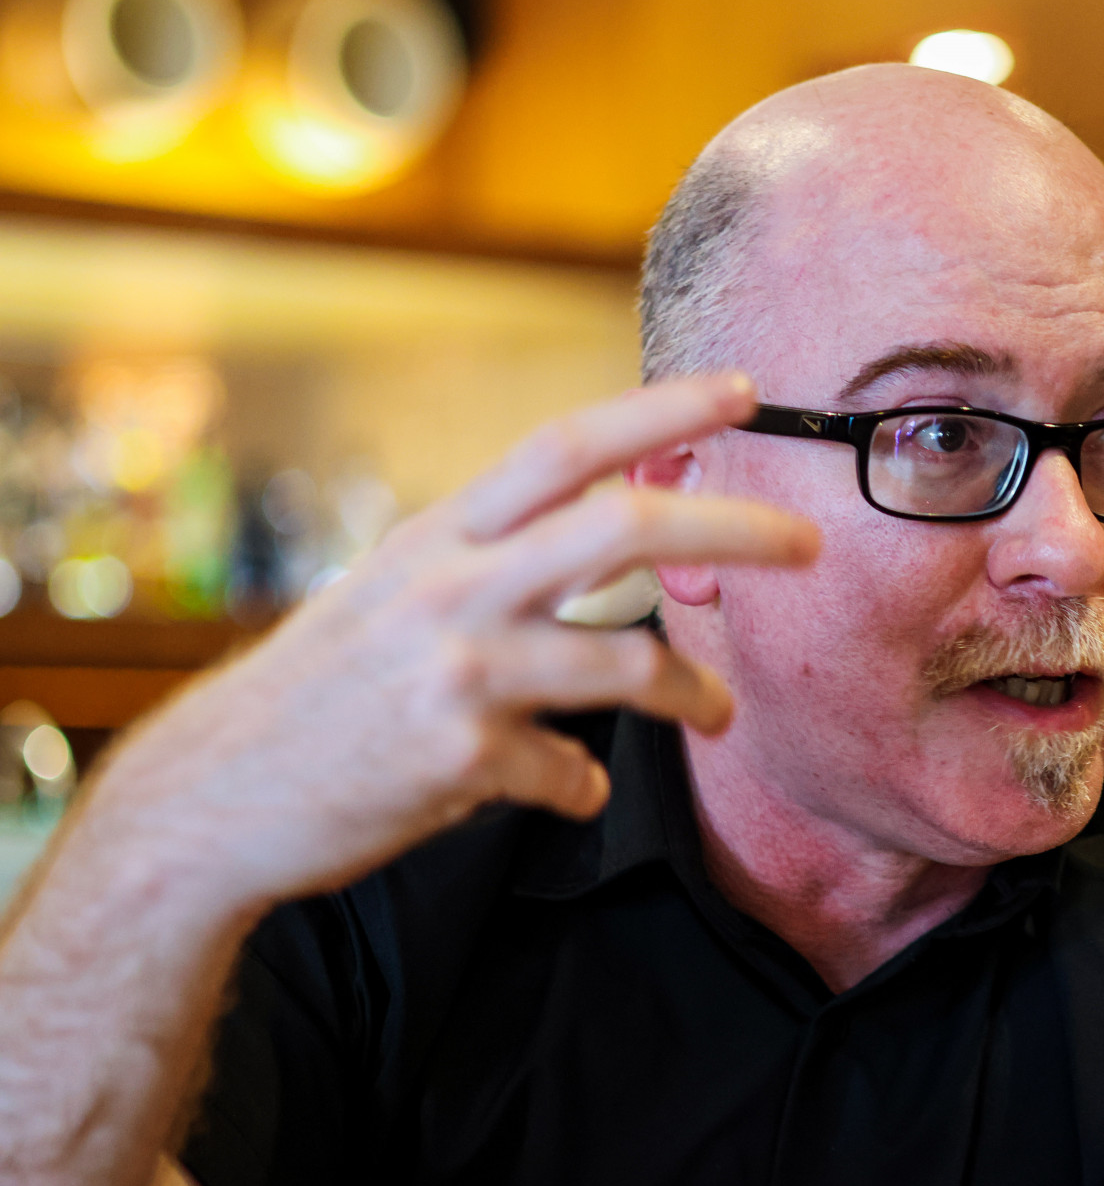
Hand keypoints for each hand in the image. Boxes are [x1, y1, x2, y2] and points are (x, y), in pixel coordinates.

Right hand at [72, 374, 817, 906]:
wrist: (209, 798)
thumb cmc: (320, 693)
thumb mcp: (392, 594)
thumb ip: (491, 564)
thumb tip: (600, 548)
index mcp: (440, 535)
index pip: (564, 447)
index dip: (659, 408)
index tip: (745, 388)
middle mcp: (450, 587)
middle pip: (624, 528)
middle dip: (734, 525)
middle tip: (811, 542)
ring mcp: (453, 670)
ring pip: (627, 665)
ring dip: (693, 694)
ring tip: (719, 713)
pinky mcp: (454, 758)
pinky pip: (568, 772)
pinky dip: (583, 784)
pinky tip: (576, 787)